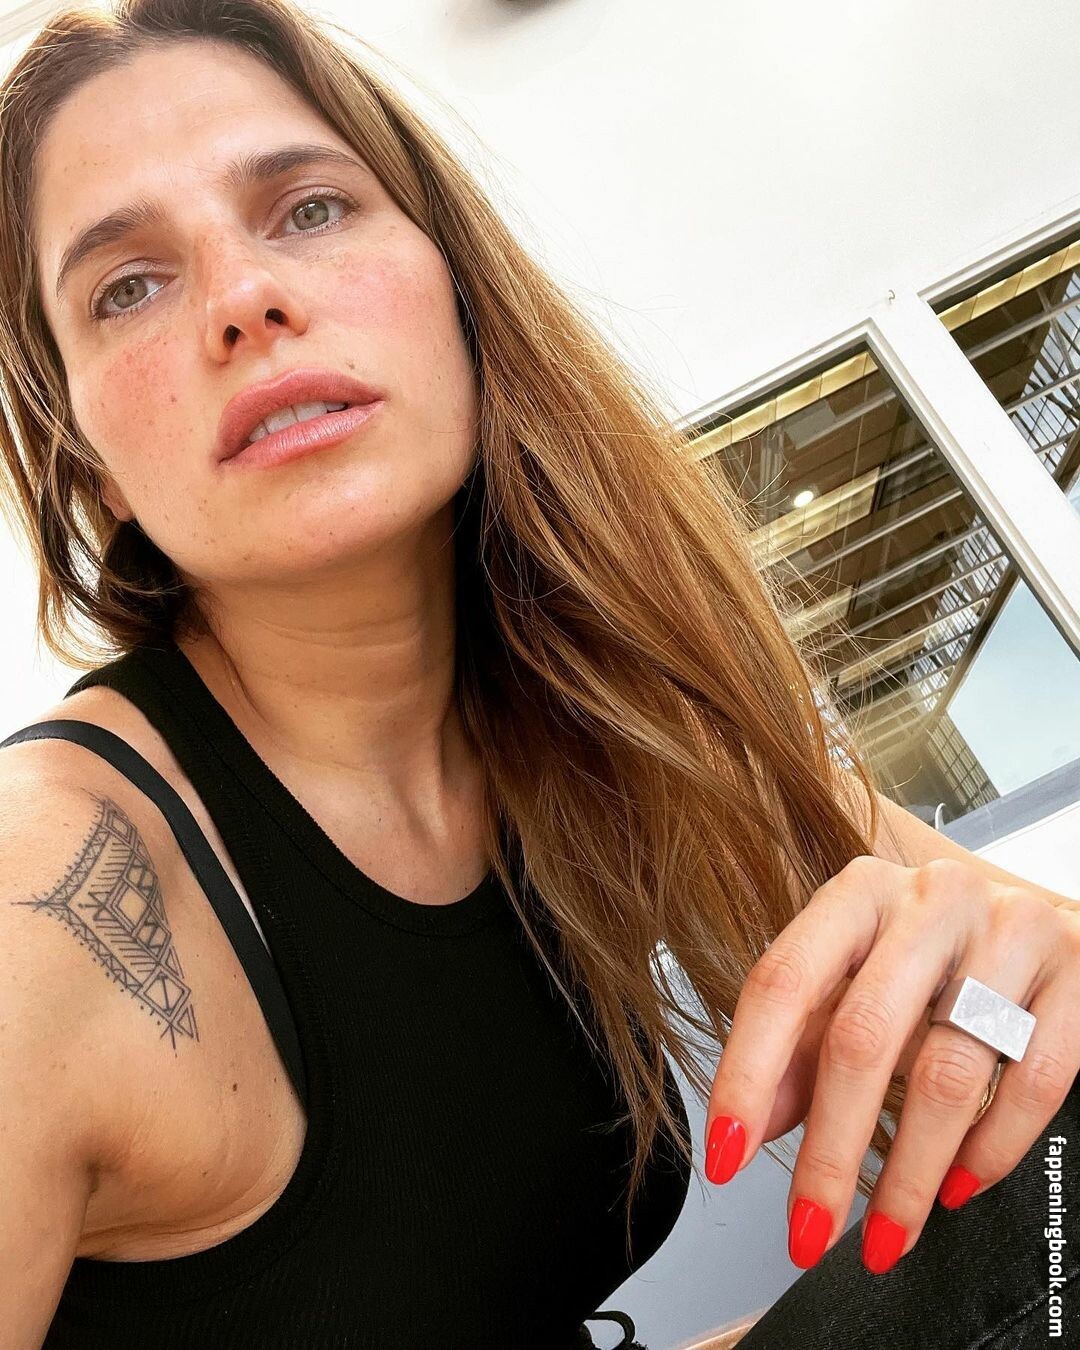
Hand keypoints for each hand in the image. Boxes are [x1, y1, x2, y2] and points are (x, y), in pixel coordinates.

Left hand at [702, 854, 1079, 1273]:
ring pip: (946, 1072)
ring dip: (908, 1174)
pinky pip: (1033, 1079)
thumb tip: (751, 1124)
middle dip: (829, 1154)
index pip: (782, 982)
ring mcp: (1010, 925)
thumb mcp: (857, 988)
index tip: (724, 1155)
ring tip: (887, 1233)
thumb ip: (800, 1047)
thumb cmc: (939, 961)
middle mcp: (930, 897)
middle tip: (808, 1231)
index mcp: (858, 893)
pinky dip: (992, 1149)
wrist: (1045, 928)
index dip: (745, 1074)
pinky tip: (959, 1185)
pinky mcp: (1078, 966)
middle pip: (861, 1037)